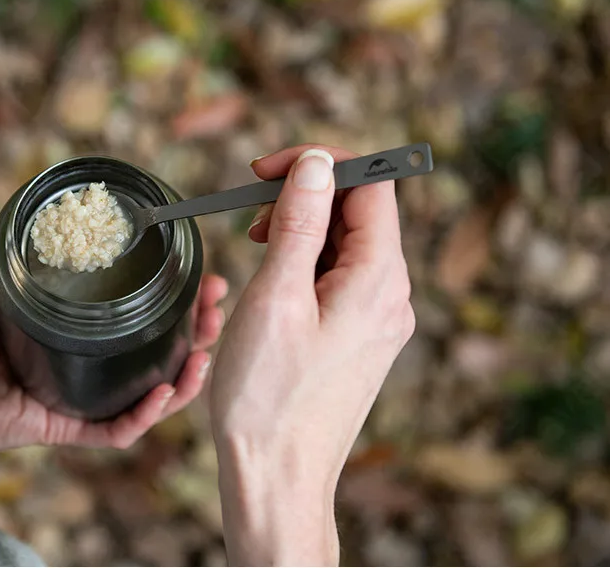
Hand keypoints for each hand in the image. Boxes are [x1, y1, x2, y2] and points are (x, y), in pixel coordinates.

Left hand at [0, 238, 226, 472]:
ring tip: (203, 350)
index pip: (151, 317)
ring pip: (153, 395)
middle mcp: (94, 365)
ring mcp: (84, 398)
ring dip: (187, 375)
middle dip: (199, 333)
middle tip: (216, 309)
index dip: (186, 300)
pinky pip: (118, 429)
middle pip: (163, 353)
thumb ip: (25, 230)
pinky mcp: (67, 429)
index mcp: (89, 331)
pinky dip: (146, 413)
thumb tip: (53, 195)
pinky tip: (166, 388)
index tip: (209, 278)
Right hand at [209, 146, 414, 565]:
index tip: (266, 171)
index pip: (370, 185)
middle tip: (252, 216)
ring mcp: (377, 319)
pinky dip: (306, 264)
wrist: (276, 479)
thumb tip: (317, 164)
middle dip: (306, 198)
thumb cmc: (268, 397)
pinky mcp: (358, 338)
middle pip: (359, 212)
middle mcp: (390, 296)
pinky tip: (275, 280)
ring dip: (302, 231)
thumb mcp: (277, 296)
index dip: (320, 164)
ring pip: (346, 245)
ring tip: (257, 250)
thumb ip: (301, 223)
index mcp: (379, 279)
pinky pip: (340, 279)